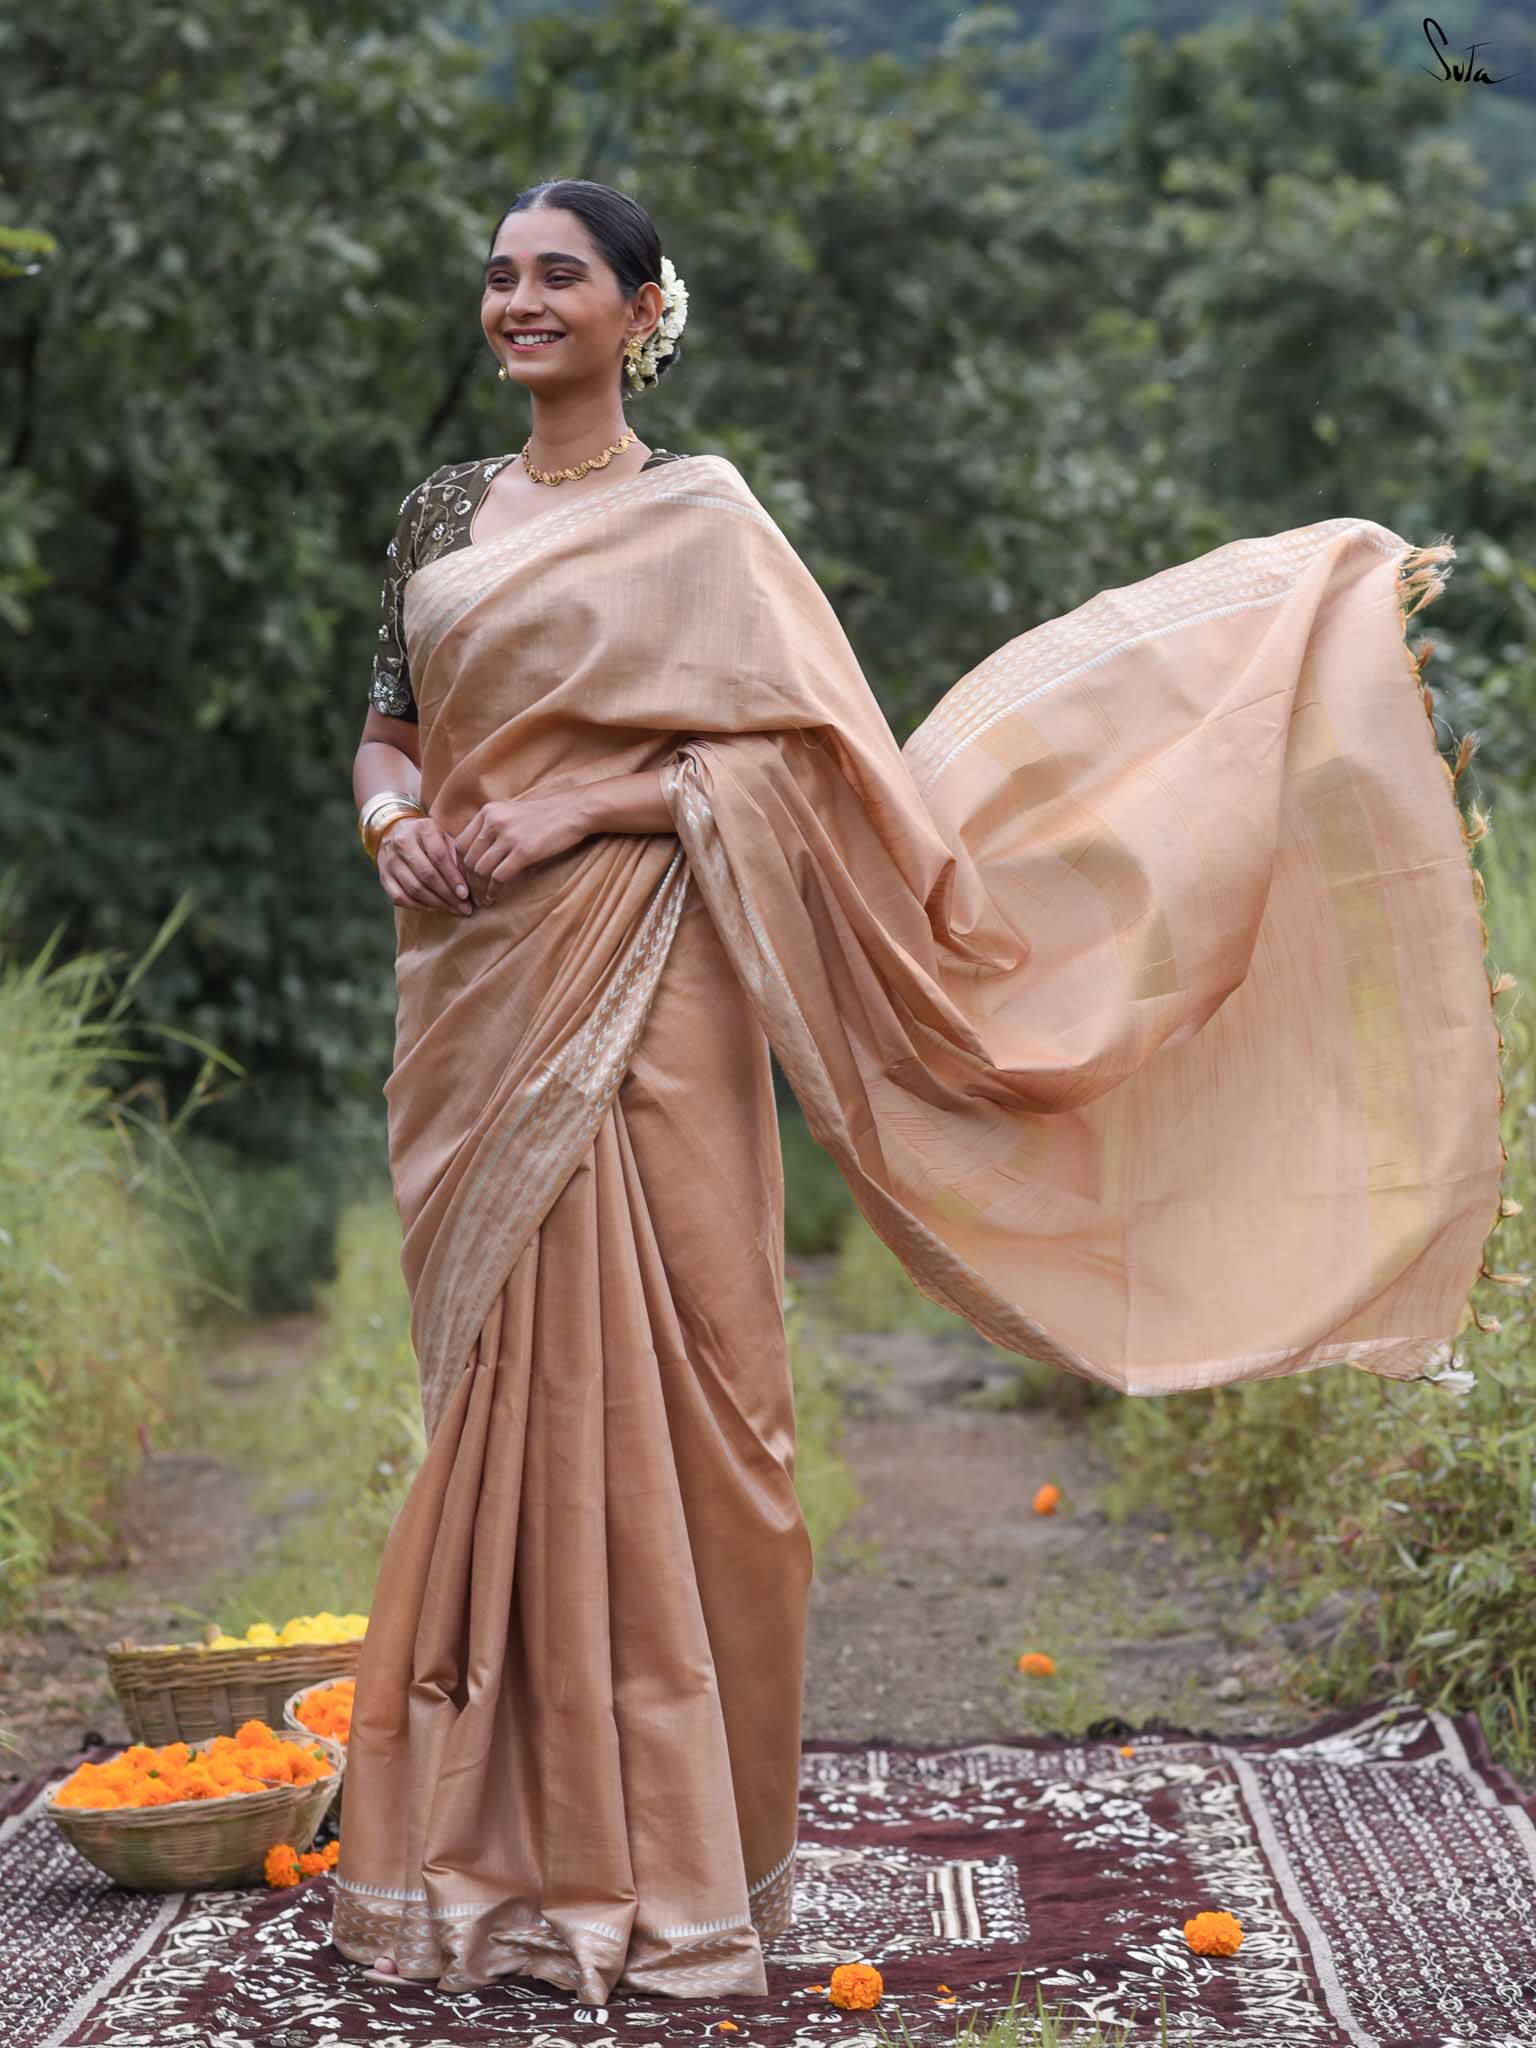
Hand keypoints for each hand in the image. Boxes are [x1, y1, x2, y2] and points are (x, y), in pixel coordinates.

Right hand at [376, 813, 472, 915]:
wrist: (395, 831)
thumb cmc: (428, 838)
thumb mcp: (444, 837)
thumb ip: (456, 855)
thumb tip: (468, 883)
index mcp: (422, 829)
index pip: (439, 856)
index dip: (453, 877)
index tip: (465, 894)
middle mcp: (402, 843)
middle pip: (426, 875)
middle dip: (448, 895)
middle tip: (464, 908)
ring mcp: (389, 860)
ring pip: (414, 889)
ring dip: (436, 903)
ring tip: (453, 910)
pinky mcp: (383, 876)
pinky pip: (400, 898)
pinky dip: (419, 906)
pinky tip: (435, 908)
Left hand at [453, 794, 589, 904]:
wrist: (574, 811)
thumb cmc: (545, 815)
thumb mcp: (511, 813)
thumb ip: (492, 827)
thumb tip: (476, 854)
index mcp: (487, 812)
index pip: (460, 844)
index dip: (459, 867)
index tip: (465, 880)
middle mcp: (493, 822)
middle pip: (468, 859)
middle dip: (467, 882)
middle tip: (471, 896)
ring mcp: (508, 836)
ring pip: (481, 870)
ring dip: (479, 889)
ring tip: (482, 900)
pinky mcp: (524, 851)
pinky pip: (499, 876)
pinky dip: (493, 890)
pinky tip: (494, 897)